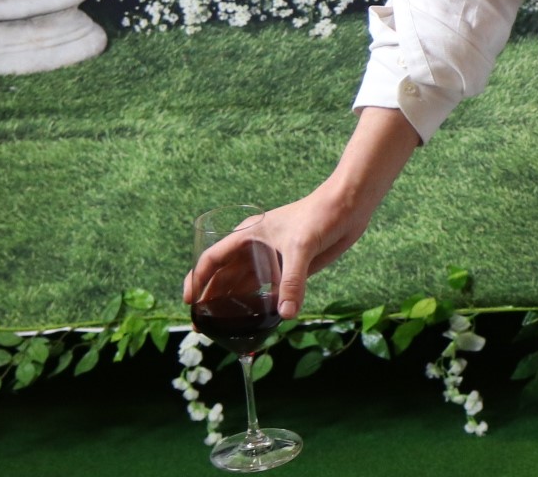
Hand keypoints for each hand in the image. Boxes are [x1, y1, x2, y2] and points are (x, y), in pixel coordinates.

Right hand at [183, 186, 372, 320]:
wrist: (348, 206)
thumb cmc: (320, 215)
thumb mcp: (301, 246)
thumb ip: (293, 280)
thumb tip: (287, 314)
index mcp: (248, 235)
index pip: (212, 259)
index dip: (197, 279)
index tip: (189, 302)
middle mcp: (255, 249)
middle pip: (224, 278)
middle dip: (211, 300)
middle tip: (202, 327)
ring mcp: (271, 260)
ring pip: (243, 287)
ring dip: (232, 306)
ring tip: (220, 330)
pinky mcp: (289, 270)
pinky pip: (267, 292)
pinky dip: (259, 307)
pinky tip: (254, 324)